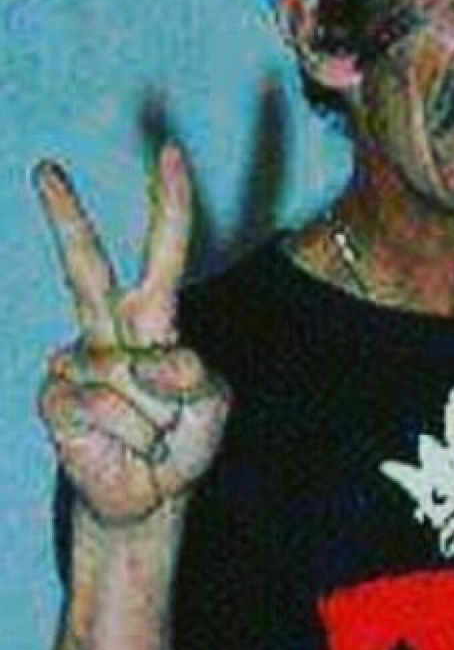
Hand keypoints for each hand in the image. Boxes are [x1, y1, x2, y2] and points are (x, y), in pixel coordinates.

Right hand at [35, 146, 229, 522]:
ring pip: (124, 374)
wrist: (150, 496)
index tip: (172, 152)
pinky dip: (128, 432)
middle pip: (85, 267)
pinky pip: (100, 405)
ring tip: (150, 434)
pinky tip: (122, 443)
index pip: (163, 253)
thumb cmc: (181, 439)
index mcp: (152, 319)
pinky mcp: (54, 398)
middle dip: (66, 218)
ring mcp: (75, 362)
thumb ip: (196, 375)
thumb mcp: (212, 403)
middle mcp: (107, 331)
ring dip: (152, 416)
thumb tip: (152, 359)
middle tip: (45, 168)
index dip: (170, 204)